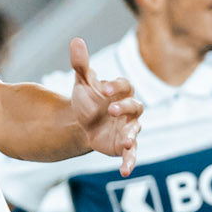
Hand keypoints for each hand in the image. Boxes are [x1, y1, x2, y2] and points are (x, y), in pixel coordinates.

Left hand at [68, 37, 142, 175]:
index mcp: (121, 91)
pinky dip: (130, 162)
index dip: (117, 86)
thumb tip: (76, 41)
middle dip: (125, 108)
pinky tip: (124, 171)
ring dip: (131, 135)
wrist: (81, 123)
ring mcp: (128, 128)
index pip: (125, 86)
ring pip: (135, 130)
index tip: (105, 88)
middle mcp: (129, 109)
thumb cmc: (86, 98)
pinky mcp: (124, 146)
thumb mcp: (82, 82)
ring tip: (125, 141)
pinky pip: (132, 154)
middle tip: (112, 110)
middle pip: (135, 107)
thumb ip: (81, 64)